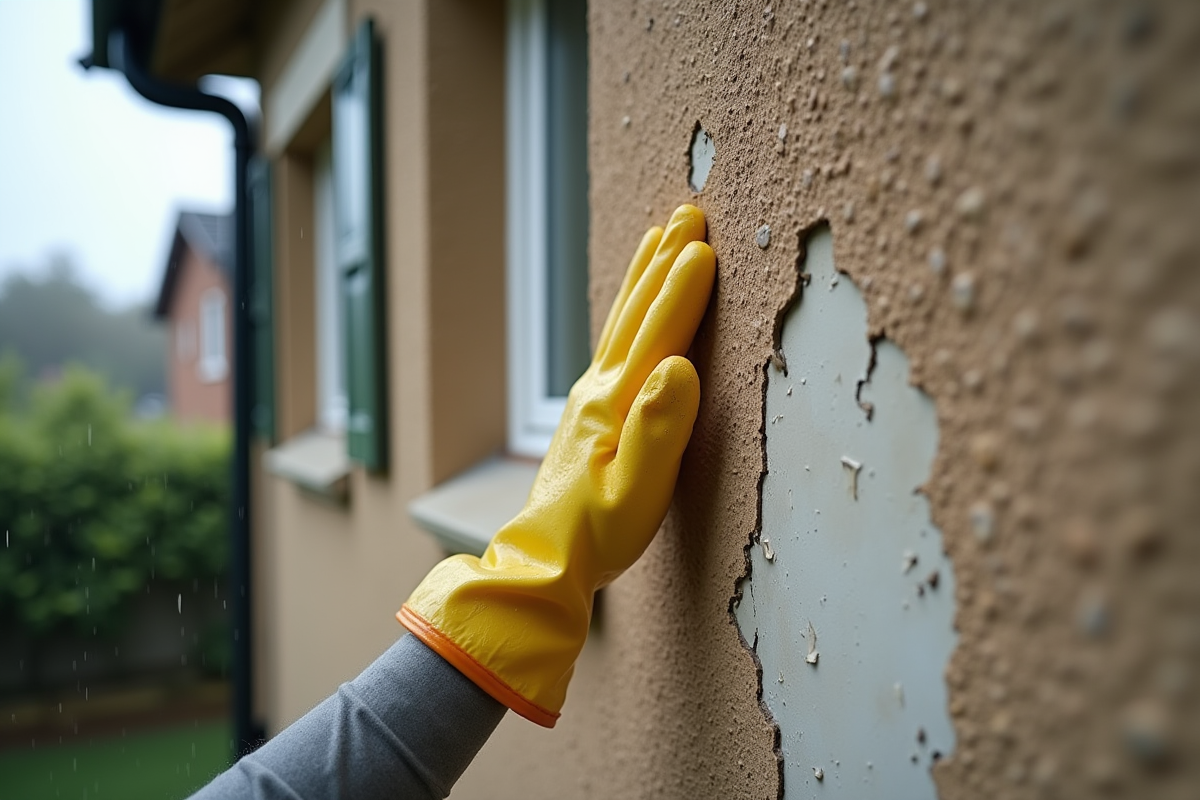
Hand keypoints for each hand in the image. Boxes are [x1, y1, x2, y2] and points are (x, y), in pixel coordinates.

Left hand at [399, 205, 715, 726]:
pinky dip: (630, 311)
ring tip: (659, 237)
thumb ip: (659, 429)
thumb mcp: (637, 491)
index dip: (682, 291)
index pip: (657, 336)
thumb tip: (680, 366)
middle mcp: (600, 390)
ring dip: (643, 277)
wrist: (547, 561)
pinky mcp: (592, 412)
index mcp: (616, 404)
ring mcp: (591, 398)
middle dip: (663, 262)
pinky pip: (616, 342)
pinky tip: (635, 309)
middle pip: (636, 313)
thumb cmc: (598, 534)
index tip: (704, 246)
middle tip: (686, 212)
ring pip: (622, 322)